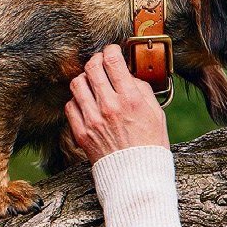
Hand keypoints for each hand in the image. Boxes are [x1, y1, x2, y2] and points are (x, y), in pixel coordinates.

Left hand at [66, 44, 169, 162]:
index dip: (111, 50)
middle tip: (101, 62)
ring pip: (77, 84)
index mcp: (131, 99)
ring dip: (85, 79)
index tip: (113, 51)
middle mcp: (109, 106)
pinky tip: (87, 104)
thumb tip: (128, 75)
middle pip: (91, 68)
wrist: (137, 176)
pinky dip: (77, 101)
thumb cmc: (151, 144)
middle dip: (96, 60)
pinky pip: (70, 106)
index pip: (113, 61)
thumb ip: (142, 90)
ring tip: (92, 83)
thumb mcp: (156, 113)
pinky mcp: (81, 132)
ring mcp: (92, 119)